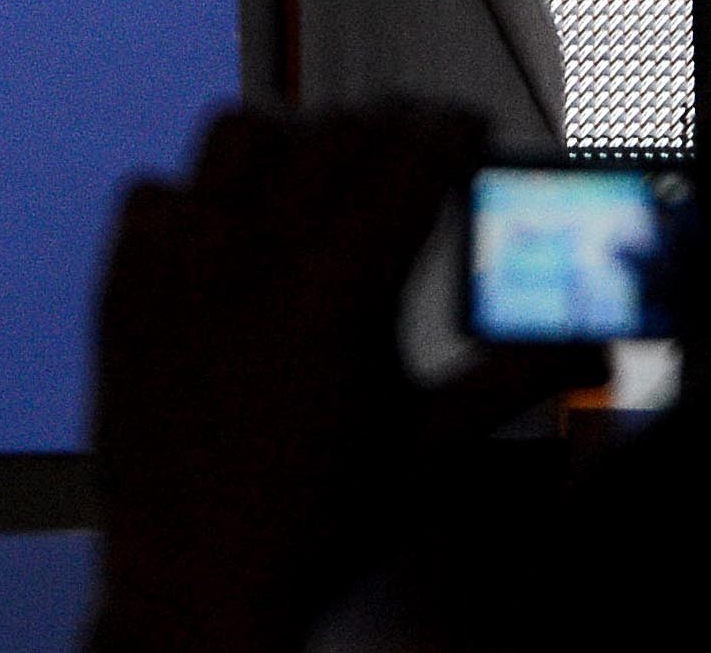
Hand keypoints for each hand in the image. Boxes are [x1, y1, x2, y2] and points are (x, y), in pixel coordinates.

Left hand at [82, 102, 584, 652]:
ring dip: (290, 140)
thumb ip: (513, 377)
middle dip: (386, 127)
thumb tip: (589, 344)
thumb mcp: (431, 447)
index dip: (449, 133)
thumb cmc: (318, 526)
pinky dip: (197, 196)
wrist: (197, 583)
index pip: (410, 165)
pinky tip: (226, 229)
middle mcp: (252, 258)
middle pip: (332, 135)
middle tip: (414, 146)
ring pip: (237, 133)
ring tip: (321, 174)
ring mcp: (176, 262)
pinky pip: (155, 191)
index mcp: (338, 293)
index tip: (468, 130)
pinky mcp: (121, 281)